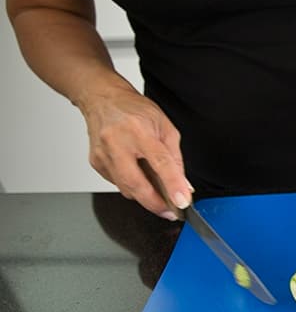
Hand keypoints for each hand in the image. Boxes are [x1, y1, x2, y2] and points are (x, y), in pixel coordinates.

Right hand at [79, 83, 192, 218]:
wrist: (102, 98)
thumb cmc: (134, 110)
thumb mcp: (165, 126)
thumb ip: (175, 157)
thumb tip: (183, 185)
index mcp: (138, 131)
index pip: (160, 162)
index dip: (172, 185)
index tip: (182, 201)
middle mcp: (117, 143)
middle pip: (136, 183)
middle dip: (155, 204)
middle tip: (170, 212)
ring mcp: (102, 154)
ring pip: (126, 188)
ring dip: (145, 197)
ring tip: (159, 196)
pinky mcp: (96, 163)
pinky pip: (117, 184)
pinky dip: (132, 187)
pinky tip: (139, 179)